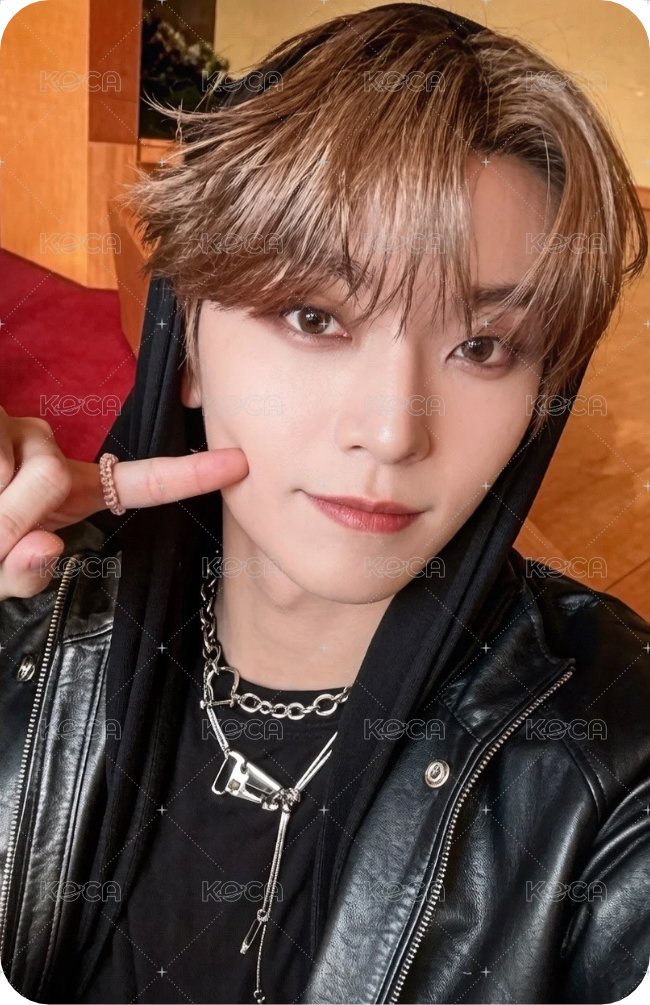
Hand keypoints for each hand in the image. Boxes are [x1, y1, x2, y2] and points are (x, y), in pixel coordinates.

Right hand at [0, 407, 248, 599]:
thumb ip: (21, 573)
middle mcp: (48, 452)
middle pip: (54, 483)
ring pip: (19, 475)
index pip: (138, 481)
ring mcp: (15, 430)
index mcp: (66, 492)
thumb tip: (41, 546)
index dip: (189, 474)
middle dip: (9, 521)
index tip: (239, 463)